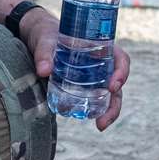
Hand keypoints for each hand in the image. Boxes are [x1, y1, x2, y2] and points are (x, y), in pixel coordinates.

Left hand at [23, 8, 130, 131]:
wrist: (36, 38)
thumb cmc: (46, 33)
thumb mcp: (44, 40)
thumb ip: (44, 53)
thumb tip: (44, 71)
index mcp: (100, 47)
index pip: (121, 59)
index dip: (122, 73)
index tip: (113, 86)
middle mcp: (101, 63)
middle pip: (117, 84)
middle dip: (115, 104)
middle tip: (104, 119)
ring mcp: (93, 76)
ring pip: (108, 96)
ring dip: (108, 112)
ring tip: (100, 126)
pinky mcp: (81, 86)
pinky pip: (93, 99)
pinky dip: (93, 111)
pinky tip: (84, 118)